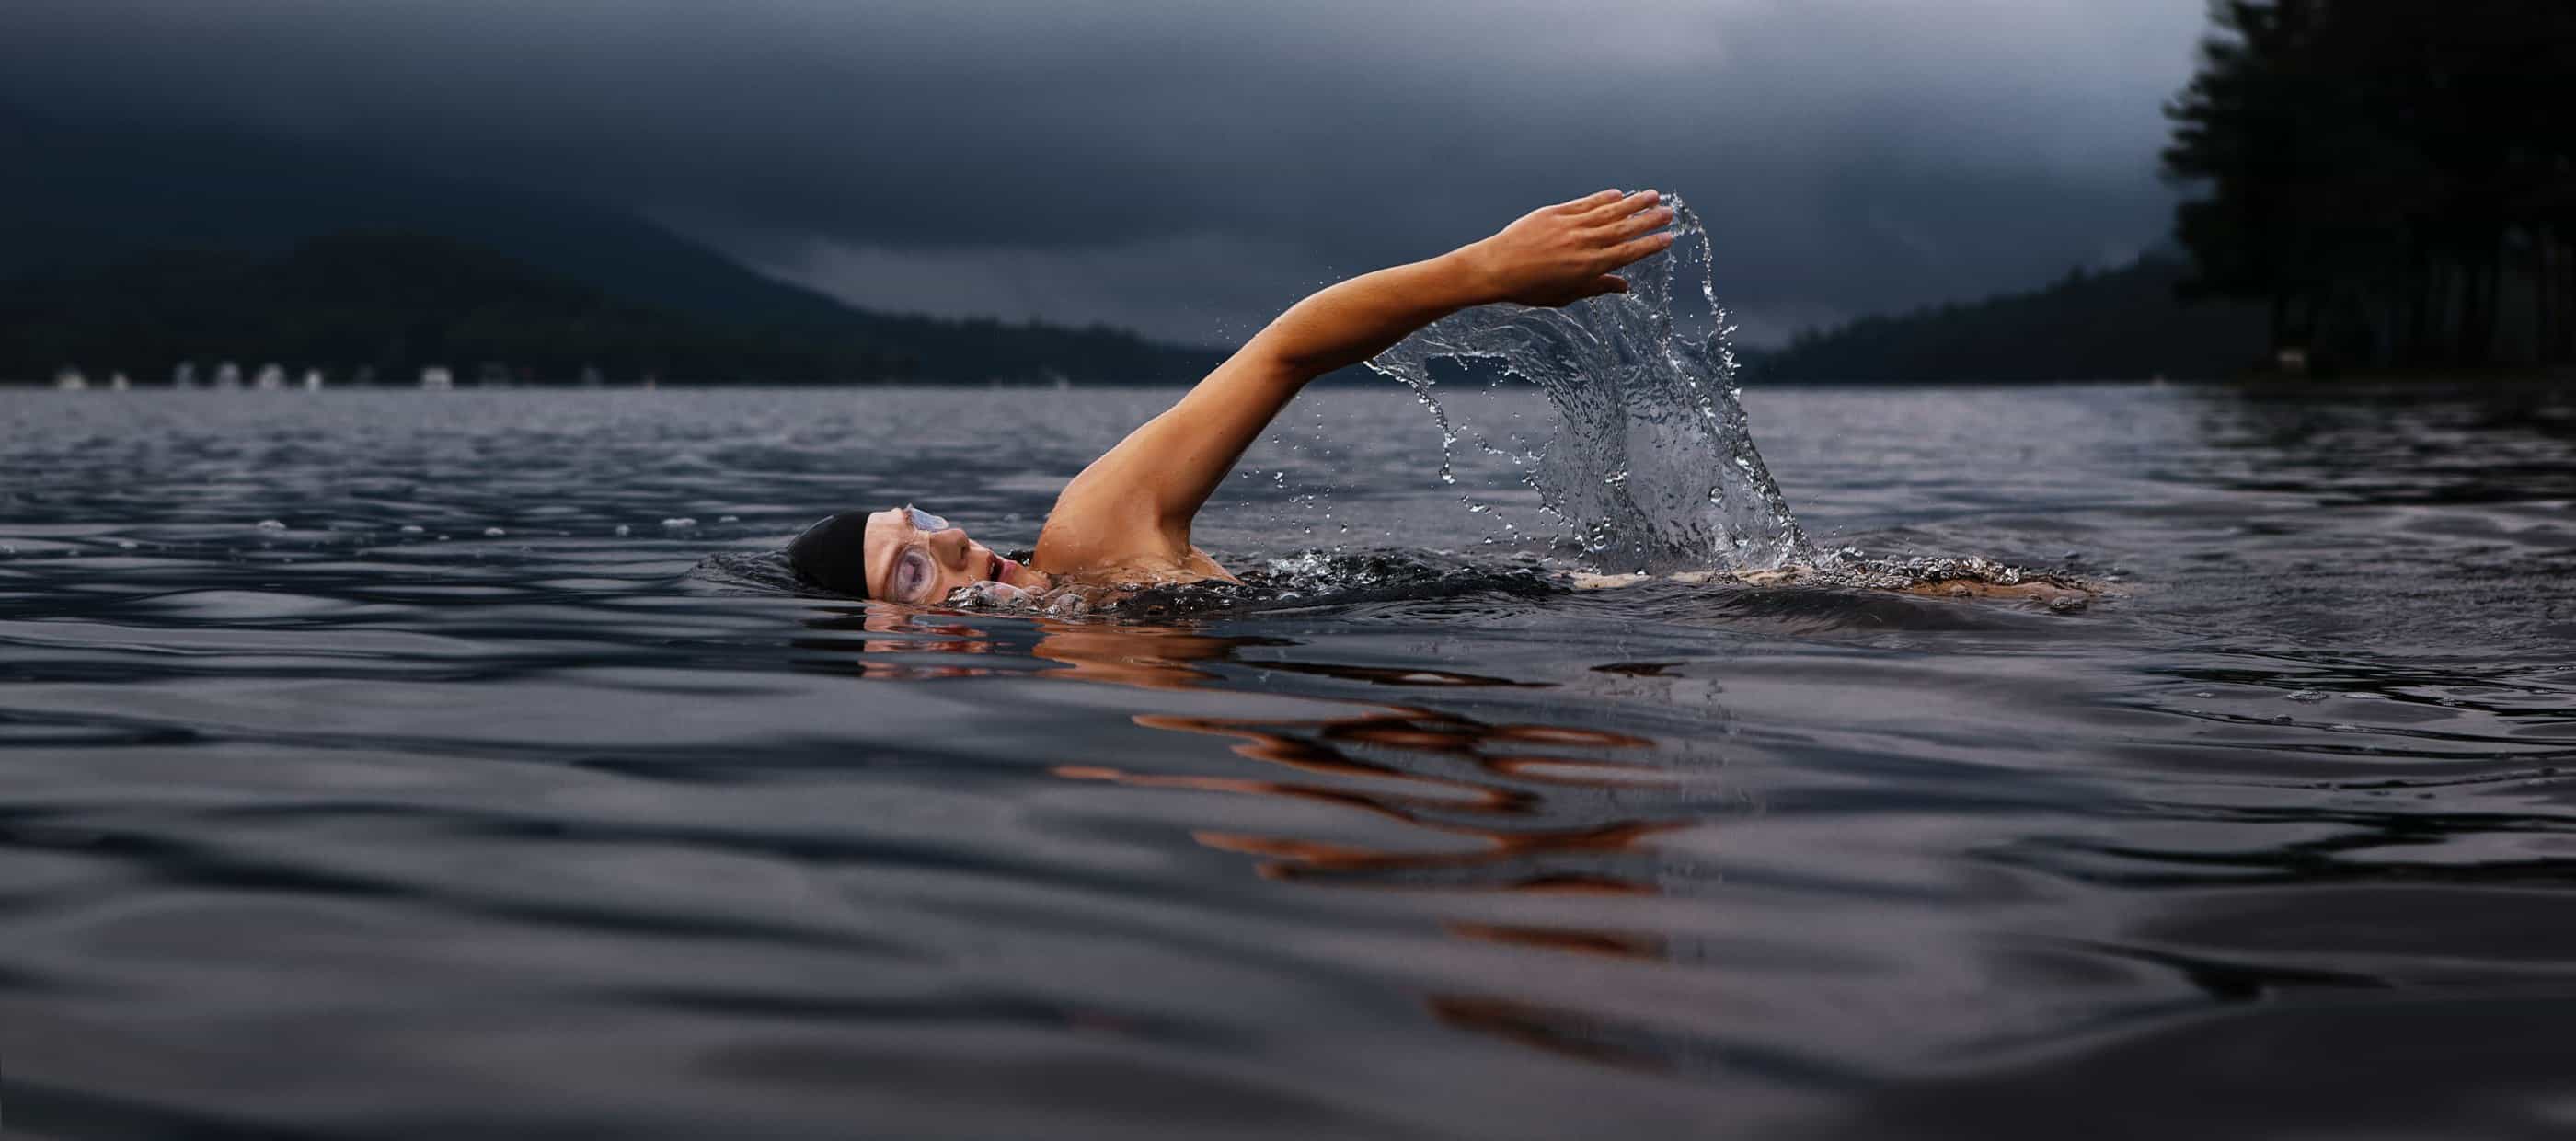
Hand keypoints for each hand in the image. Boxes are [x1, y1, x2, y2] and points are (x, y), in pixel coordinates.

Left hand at [1456, 189, 1676, 307]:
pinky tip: (1618, 193)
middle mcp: (1583, 244)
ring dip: (1633, 203)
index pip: (1628, 253)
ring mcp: (1570, 226)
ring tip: (1653, 195)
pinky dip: (1603, 197)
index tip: (1668, 238)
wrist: (1495, 268)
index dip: (1650, 245)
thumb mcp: (1565, 295)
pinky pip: (1585, 203)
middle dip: (1649, 220)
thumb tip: (1624, 287)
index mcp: (1588, 267)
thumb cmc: (1529, 288)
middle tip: (1670, 212)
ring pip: (1609, 211)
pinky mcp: (1555, 213)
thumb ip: (1596, 288)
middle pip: (1624, 229)